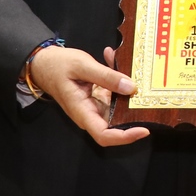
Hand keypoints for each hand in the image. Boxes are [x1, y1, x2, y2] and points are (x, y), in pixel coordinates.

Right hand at [27, 44, 149, 146]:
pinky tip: (116, 58)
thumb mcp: (82, 66)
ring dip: (129, 91)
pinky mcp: (99, 96)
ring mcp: (95, 105)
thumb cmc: (57, 66)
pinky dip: (119, 78)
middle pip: (116, 123)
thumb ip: (106, 76)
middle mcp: (90, 112)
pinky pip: (114, 92)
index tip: (144, 129)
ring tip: (138, 72)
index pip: (104, 135)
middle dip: (135, 114)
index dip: (125, 137)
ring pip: (118, 106)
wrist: (43, 62)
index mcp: (82, 111)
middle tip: (152, 98)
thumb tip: (131, 87)